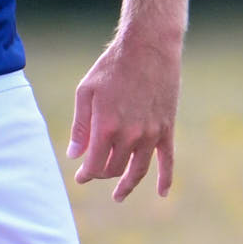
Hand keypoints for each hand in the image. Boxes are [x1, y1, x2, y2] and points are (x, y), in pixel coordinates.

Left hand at [66, 30, 181, 200]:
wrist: (149, 47)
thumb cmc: (112, 66)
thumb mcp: (86, 92)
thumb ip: (80, 127)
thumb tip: (74, 155)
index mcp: (106, 127)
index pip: (94, 165)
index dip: (86, 175)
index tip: (80, 177)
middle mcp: (130, 135)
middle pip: (114, 168)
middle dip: (102, 174)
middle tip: (94, 173)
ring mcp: (151, 134)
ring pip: (138, 170)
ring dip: (127, 185)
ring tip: (119, 195)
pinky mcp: (167, 128)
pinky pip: (168, 160)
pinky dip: (165, 179)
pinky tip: (161, 193)